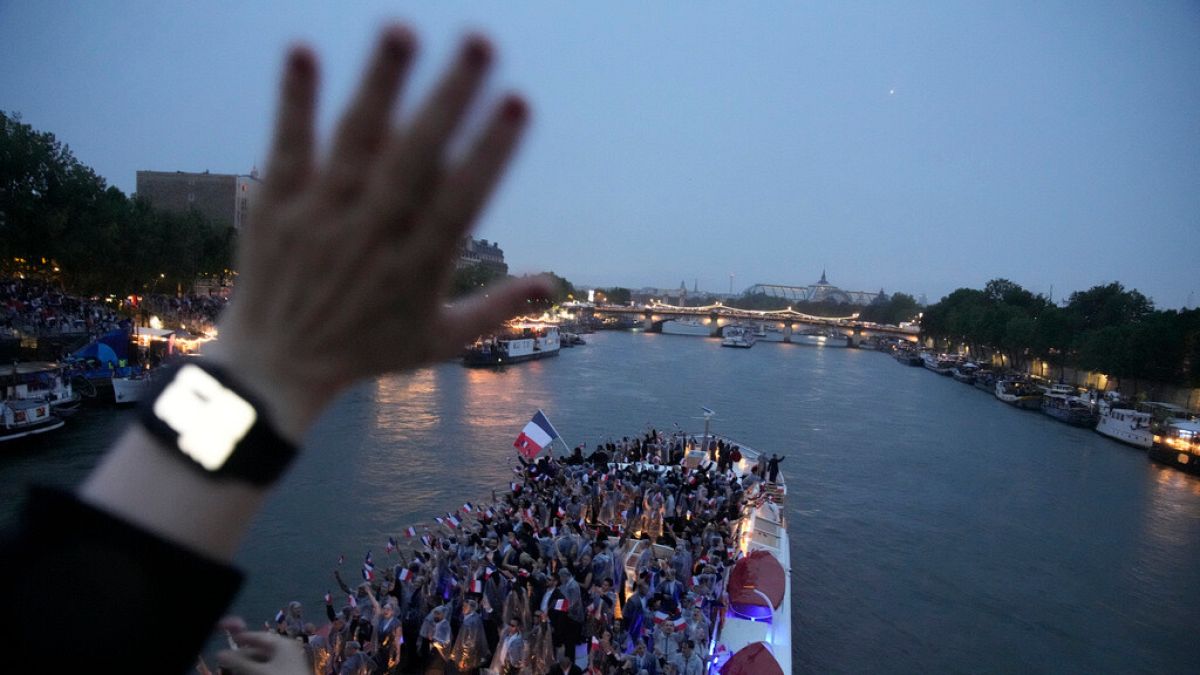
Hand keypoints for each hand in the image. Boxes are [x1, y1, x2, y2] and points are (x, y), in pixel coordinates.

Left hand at [209, 25, 551, 441]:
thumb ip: (498, 309)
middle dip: (449, 98)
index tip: (519, 103)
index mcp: (420, 266)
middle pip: (415, 158)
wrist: (274, 369)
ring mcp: (322, 217)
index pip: (461, 199)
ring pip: (355, 142)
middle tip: (481, 41)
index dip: (491, 151)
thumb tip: (555, 284)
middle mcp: (373, 236)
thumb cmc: (367, 351)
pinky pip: (288, 147)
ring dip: (380, 84)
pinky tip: (304, 50)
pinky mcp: (277, 206)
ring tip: (403, 28)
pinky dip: (294, 101)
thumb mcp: (441, 341)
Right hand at [217, 631, 308, 674]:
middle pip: (257, 652)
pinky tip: (246, 674)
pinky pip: (267, 670)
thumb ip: (239, 662)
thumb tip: (220, 653)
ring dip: (247, 668)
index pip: (257, 637)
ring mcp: (287, 664)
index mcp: (282, 644)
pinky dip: (255, 672)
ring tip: (232, 671)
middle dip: (241, 659)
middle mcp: (285, 651)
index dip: (240, 638)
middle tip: (224, 665)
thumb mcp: (259, 672)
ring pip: (261, 663)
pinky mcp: (286, 673)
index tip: (225, 641)